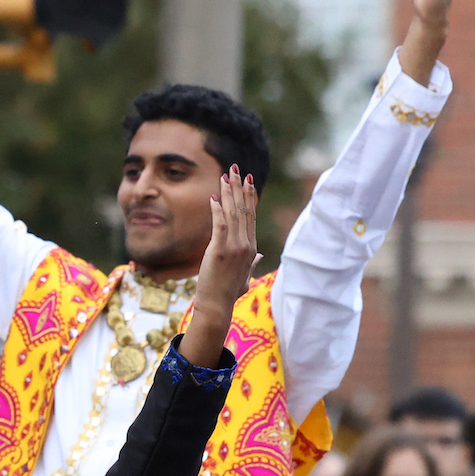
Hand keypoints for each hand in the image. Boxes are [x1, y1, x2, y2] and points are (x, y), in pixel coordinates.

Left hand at [182, 166, 261, 358]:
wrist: (217, 306)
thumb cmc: (228, 292)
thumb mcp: (245, 277)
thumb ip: (253, 264)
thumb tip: (260, 257)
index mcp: (252, 249)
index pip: (251, 217)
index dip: (249, 197)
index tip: (247, 181)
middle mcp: (246, 245)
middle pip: (244, 210)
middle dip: (240, 187)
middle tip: (236, 169)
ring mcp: (234, 248)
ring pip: (233, 213)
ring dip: (229, 192)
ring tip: (226, 176)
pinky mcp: (219, 250)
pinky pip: (220, 225)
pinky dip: (218, 210)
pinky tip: (214, 197)